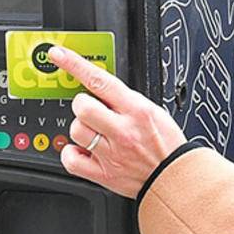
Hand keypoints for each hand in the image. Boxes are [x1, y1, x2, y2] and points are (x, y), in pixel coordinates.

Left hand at [50, 45, 186, 199]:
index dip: (74, 64)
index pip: (100, 80)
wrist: (175, 178)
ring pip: (76, 131)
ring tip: (95, 133)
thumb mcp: (152, 110)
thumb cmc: (166, 144)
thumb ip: (125, 100)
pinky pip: (71, 159)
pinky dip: (73, 154)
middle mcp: (123, 131)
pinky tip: (85, 151)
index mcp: (137, 110)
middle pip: (82, 107)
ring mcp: (111, 154)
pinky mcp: (103, 174)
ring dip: (80, 128)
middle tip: (92, 111)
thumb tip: (98, 87)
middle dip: (82, 105)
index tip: (58, 55)